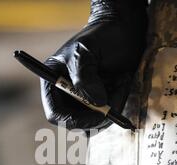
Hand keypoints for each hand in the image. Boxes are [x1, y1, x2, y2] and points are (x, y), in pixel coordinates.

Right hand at [40, 0, 147, 129]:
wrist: (123, 29)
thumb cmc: (100, 35)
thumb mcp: (86, 51)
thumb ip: (86, 77)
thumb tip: (96, 103)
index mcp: (53, 82)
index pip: (55, 113)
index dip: (71, 120)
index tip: (93, 116)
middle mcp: (67, 95)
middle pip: (74, 124)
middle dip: (94, 119)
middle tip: (111, 109)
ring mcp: (84, 101)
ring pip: (93, 124)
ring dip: (109, 111)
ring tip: (119, 83)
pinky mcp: (101, 103)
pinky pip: (107, 117)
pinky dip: (117, 106)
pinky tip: (122, 84)